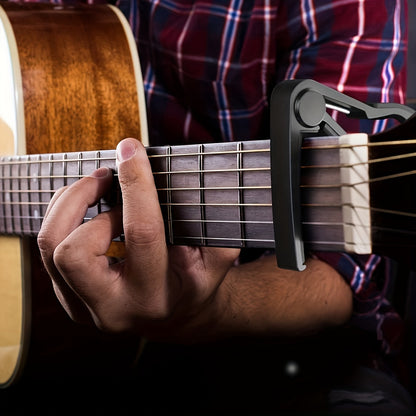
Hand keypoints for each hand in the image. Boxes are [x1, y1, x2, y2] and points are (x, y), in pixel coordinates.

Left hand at [37, 138, 239, 340]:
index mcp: (155, 297)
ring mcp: (83, 307)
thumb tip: (190, 182)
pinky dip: (62, 216)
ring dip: (69, 204)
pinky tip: (87, 206)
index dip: (136, 186)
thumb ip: (209, 226)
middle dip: (85, 202)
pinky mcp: (67, 298)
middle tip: (107, 178)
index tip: (132, 150)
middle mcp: (112, 308)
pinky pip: (46, 249)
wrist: (174, 317)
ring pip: (50, 247)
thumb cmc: (195, 283)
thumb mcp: (215, 258)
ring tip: (96, 186)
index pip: (141, 234)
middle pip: (73, 252)